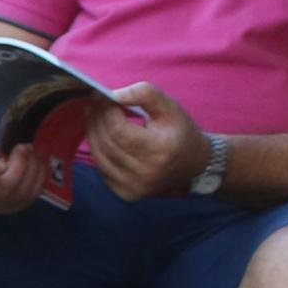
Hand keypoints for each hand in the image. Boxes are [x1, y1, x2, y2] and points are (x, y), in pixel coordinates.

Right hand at [0, 144, 46, 215]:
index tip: (2, 163)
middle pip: (5, 188)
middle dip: (20, 165)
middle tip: (24, 146)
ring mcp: (0, 204)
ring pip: (23, 192)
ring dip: (32, 168)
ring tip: (31, 149)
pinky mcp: (17, 205)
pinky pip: (34, 193)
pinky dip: (39, 174)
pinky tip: (36, 160)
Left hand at [82, 79, 208, 202]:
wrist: (194, 165)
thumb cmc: (180, 132)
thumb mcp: (170, 107)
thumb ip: (144, 94)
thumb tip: (113, 94)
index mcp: (160, 151)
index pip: (119, 130)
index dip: (106, 111)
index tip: (101, 95)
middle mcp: (146, 174)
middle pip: (106, 142)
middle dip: (97, 118)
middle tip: (94, 102)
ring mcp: (134, 187)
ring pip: (99, 155)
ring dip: (93, 132)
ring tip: (94, 115)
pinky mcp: (125, 193)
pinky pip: (101, 168)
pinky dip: (98, 149)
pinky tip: (101, 135)